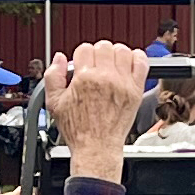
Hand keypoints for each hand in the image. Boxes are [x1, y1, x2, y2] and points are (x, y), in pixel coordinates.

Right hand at [45, 41, 149, 163]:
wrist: (97, 148)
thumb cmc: (77, 130)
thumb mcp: (54, 103)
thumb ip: (53, 76)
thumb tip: (60, 59)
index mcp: (84, 78)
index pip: (85, 48)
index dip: (82, 56)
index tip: (83, 65)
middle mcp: (105, 78)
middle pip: (104, 46)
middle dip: (98, 54)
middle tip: (96, 66)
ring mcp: (122, 83)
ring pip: (122, 50)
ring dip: (115, 54)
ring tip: (111, 65)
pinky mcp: (135, 90)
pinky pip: (141, 62)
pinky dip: (136, 58)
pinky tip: (128, 65)